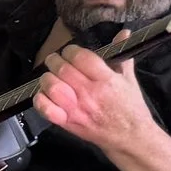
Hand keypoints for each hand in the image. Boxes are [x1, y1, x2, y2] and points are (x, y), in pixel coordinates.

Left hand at [34, 46, 153, 156]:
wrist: (130, 138)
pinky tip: (45, 95)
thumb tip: (124, 33)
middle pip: (62, 69)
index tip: (70, 52)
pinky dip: (40, 99)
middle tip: (56, 61)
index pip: (81, 57)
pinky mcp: (67, 122)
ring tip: (51, 77)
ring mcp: (77, 109)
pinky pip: (45, 108)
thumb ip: (121, 56)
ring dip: (47, 78)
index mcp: (106, 80)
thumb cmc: (130, 108)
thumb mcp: (129, 80)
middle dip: (55, 60)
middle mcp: (90, 93)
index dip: (71, 50)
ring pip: (51, 86)